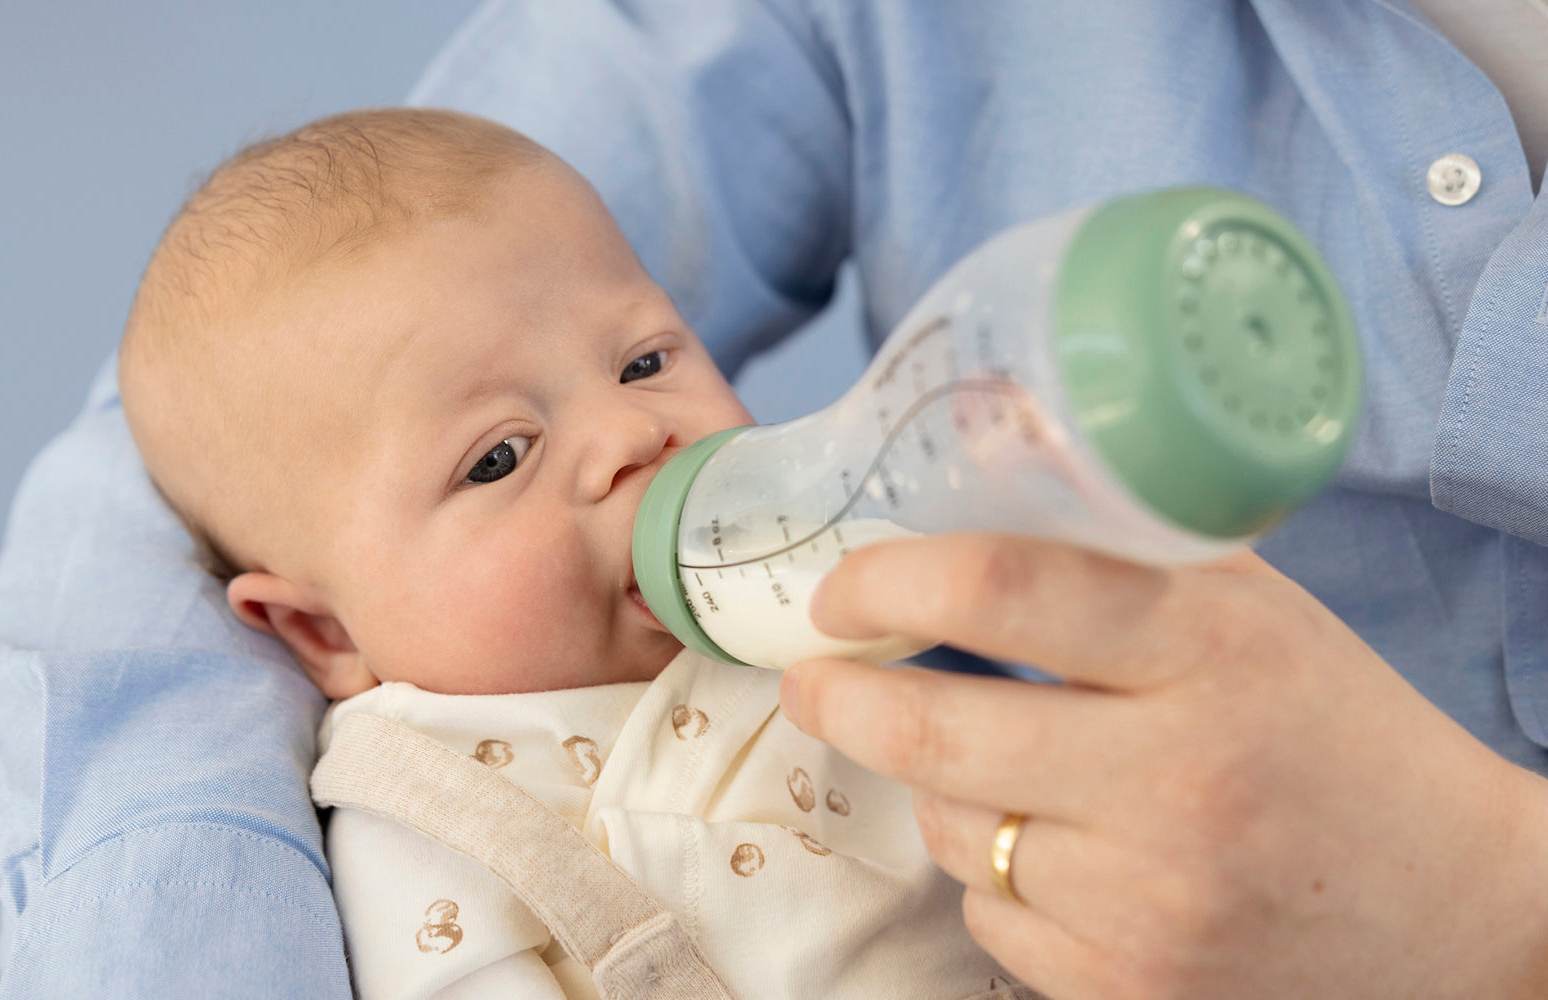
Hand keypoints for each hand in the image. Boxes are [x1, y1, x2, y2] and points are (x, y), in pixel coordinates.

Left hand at [780, 534, 1547, 998]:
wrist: (1456, 910)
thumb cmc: (1339, 734)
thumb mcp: (1256, 615)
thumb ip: (1125, 557)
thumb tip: (962, 503)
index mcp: (1213, 650)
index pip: (1007, 590)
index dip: (890, 581)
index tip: (839, 588)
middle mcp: (1179, 779)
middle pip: (936, 732)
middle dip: (843, 698)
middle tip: (818, 677)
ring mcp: (1153, 900)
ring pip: (952, 828)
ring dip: (940, 788)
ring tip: (995, 763)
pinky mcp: (1132, 988)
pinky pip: (988, 917)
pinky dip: (996, 878)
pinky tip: (1063, 852)